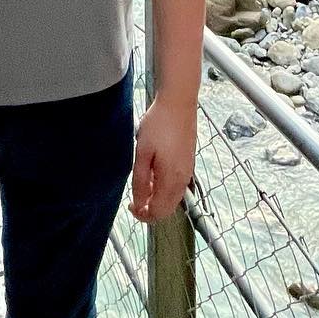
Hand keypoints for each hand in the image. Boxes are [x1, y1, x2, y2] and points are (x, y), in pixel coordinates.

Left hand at [129, 95, 197, 224]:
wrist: (179, 102)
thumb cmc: (159, 124)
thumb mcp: (142, 153)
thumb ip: (141, 181)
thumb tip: (139, 203)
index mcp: (172, 179)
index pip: (159, 212)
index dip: (143, 215)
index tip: (130, 205)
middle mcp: (183, 179)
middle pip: (168, 208)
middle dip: (150, 209)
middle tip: (135, 198)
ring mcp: (188, 171)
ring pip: (173, 198)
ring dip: (157, 198)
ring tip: (143, 182)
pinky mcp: (189, 162)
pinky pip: (177, 186)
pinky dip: (164, 187)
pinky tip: (154, 172)